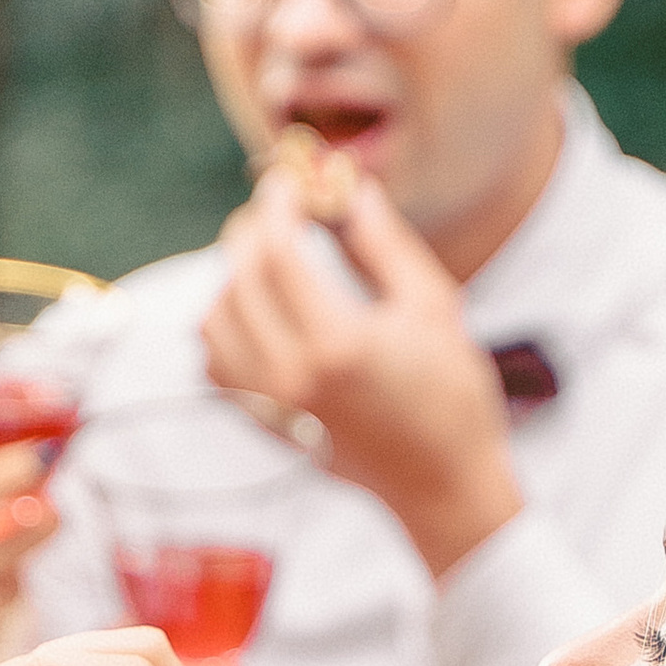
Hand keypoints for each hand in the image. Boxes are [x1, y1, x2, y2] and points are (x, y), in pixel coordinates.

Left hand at [200, 160, 522, 578]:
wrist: (442, 483)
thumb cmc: (451, 394)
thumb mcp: (431, 306)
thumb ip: (382, 243)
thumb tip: (349, 189)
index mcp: (336, 344)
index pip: (278, 253)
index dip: (277, 205)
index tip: (286, 182)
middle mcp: (292, 377)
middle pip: (239, 279)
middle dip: (251, 231)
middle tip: (275, 210)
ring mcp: (272, 405)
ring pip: (215, 320)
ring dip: (233, 277)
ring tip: (267, 259)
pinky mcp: (267, 423)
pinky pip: (215, 364)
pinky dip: (223, 327)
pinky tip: (254, 310)